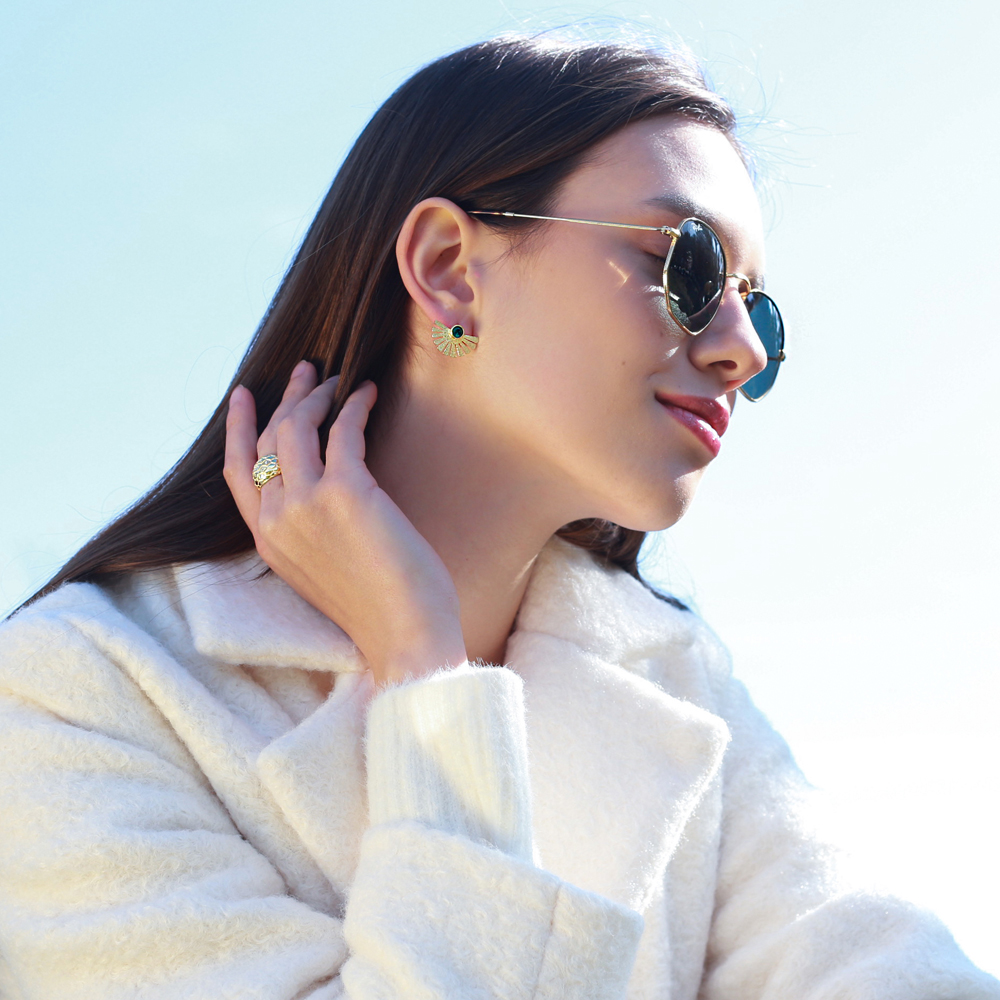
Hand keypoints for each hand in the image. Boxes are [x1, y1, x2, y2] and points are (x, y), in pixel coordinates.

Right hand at [224, 361, 466, 687]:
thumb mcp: (322, 571)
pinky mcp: (342, 492)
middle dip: (288, 398)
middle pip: (268, 439)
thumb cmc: (379, 608)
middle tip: (309, 372)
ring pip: (296, 427)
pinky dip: (355, 405)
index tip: (243, 396)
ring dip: (318, 395)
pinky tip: (370, 395)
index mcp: (267, 542)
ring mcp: (304, 504)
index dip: (237, 428)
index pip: (236, 472)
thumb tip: (327, 488)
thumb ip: (309, 532)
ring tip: (341, 379)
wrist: (404, 637)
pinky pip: (342, 429)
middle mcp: (276, 520)